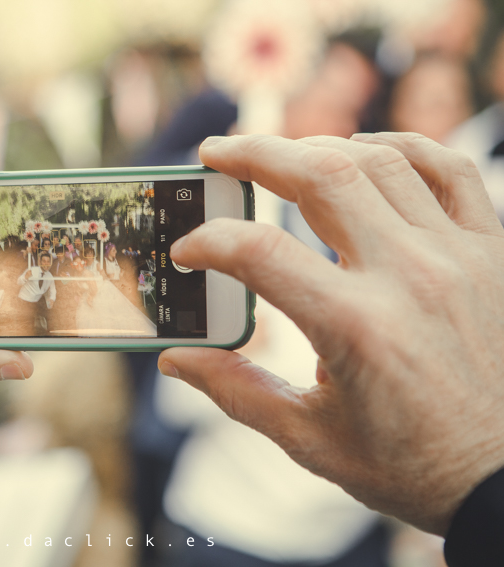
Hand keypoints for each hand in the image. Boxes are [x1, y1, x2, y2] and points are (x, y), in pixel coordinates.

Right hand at [158, 133, 503, 535]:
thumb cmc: (411, 467)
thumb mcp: (310, 440)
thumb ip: (236, 391)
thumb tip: (176, 359)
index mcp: (356, 328)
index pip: (259, 253)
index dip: (208, 242)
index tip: (187, 251)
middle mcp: (409, 277)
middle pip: (321, 175)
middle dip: (256, 154)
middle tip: (217, 154)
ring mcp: (457, 257)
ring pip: (381, 161)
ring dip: (319, 148)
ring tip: (282, 157)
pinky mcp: (492, 252)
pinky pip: (448, 170)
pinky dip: (402, 149)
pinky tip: (367, 154)